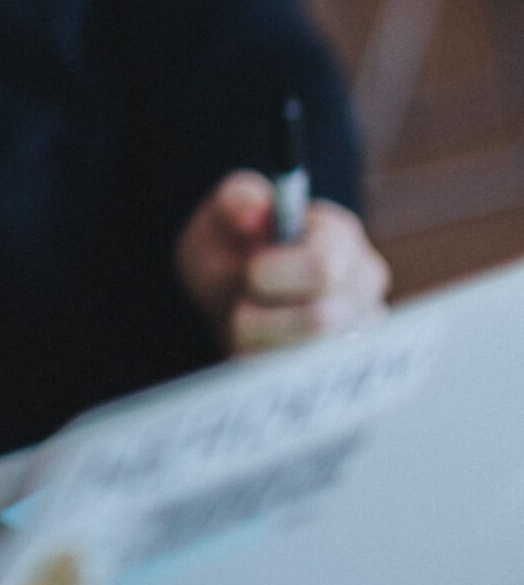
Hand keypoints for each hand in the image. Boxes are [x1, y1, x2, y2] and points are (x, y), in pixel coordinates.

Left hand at [175, 170, 390, 353]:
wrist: (227, 290)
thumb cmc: (231, 247)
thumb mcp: (221, 217)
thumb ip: (237, 202)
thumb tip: (256, 211)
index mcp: (339, 236)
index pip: (324, 266)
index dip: (276, 273)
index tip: (249, 271)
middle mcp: (363, 284)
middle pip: (321, 319)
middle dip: (263, 314)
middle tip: (244, 297)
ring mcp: (361, 329)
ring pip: (308, 356)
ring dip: (259, 341)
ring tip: (244, 318)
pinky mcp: (346, 367)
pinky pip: (300, 382)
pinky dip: (264, 364)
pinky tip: (255, 344)